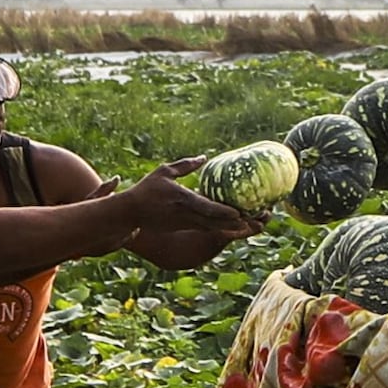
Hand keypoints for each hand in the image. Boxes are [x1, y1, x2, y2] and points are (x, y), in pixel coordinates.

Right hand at [127, 162, 257, 241]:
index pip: (206, 207)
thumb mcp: (164, 172)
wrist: (131, 213)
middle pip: (216, 222)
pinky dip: (222, 229)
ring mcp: (186, 223)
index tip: (239, 213)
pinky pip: (207, 230)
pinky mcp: (185, 228)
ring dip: (233, 229)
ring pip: (214, 228)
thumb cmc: (146, 189)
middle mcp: (186, 214)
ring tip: (253, 227)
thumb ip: (185, 165)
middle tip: (256, 221)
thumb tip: (204, 157)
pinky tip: (236, 227)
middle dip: (236, 224)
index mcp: (182, 199)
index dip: (223, 212)